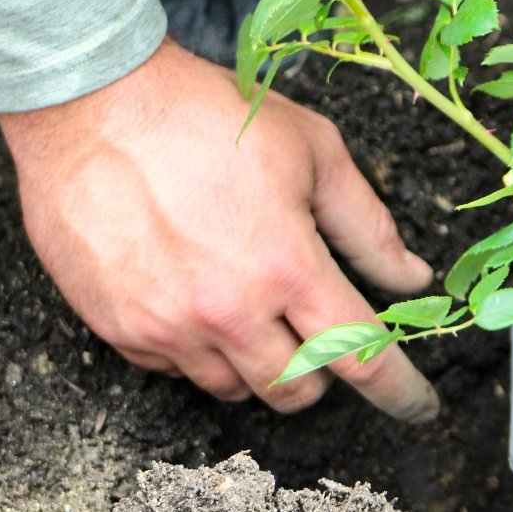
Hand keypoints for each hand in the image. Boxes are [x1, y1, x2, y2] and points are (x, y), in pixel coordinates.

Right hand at [0, 40, 441, 420]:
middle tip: (320, 334)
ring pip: (235, 389)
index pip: (361, 356)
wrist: (92, 104)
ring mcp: (168, 326)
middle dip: (323, 376)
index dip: (400, 391)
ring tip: (256, 308)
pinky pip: (177, 370)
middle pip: (297, 390)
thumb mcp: (315, 152)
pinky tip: (201, 298)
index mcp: (287, 267)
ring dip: (261, 365)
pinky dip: (202, 350)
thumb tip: (412, 277)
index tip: (420, 407)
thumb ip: (369, 227)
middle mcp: (229, 311)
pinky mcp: (117, 329)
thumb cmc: (209, 116)